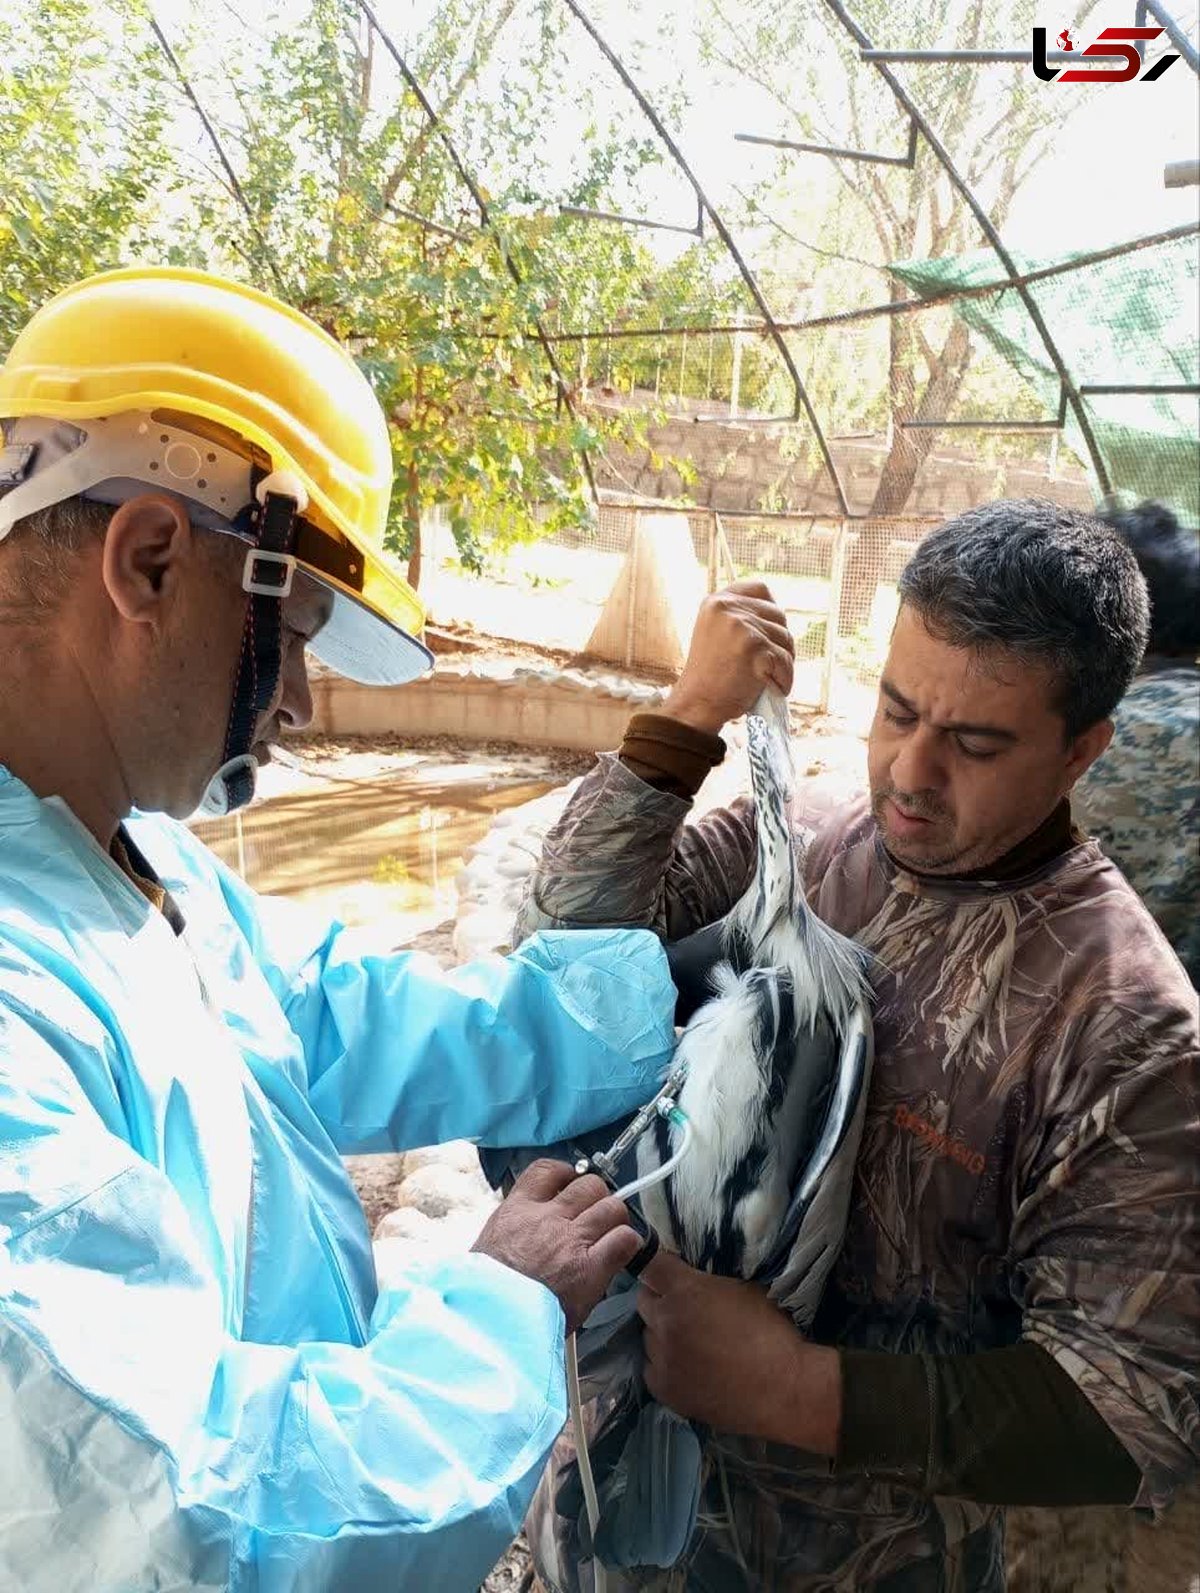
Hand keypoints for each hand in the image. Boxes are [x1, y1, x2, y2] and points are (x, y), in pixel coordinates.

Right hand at [472, 1159, 640, 1333]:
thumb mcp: (488, 1245)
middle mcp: (547, 1218)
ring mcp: (571, 1241)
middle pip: (589, 1185)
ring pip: (612, 1207)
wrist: (488, 1322)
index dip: (566, 1173)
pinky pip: (623, 1239)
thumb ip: (514, 1228)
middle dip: (596, 1196)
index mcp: (517, 1211)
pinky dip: (627, 1243)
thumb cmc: (484, 1293)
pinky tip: (620, 1252)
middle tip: (594, 1214)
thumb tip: (528, 1226)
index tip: (570, 1182)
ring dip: (614, 1219)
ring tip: (609, 1234)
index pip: (547, 1170)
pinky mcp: (590, 1269)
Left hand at [637, 1250, 840, 1453]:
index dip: (656, 1265)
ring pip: (647, 1336)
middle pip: (644, 1300)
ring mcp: (662, 1358)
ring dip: (662, 1334)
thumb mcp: (744, 1288)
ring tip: (690, 1343)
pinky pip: (651, 1368)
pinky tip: (688, 1368)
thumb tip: (691, 1275)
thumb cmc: (772, 1333)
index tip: (664, 1270)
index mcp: (685, 1290)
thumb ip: (708, 1279)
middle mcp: (665, 1321)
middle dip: (660, 1300)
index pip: (649, 1265)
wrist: (784, 1390)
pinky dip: (664, 1365)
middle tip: (684, 1308)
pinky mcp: (664, 1389)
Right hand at [663, 580, 794, 734]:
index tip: (767, 632)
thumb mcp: (715, 633)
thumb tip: (777, 615)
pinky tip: (770, 688)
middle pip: (779, 616)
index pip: (761, 589)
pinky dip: (784, 679)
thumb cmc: (710, 675)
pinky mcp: (755, 648)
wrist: (696, 704)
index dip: (771, 610)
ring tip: (766, 678)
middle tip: (769, 664)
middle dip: (780, 641)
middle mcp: (728, 609)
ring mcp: (742, 627)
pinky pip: (786, 662)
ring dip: (784, 663)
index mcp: (717, 602)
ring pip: (786, 640)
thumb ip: (738, 617)